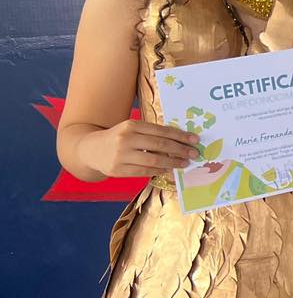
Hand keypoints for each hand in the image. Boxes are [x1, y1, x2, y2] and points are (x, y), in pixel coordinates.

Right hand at [83, 118, 199, 177]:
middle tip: (194, 154)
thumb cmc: (119, 137)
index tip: (195, 140)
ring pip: (153, 160)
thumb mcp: (132, 129)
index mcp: (132, 125)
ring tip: (184, 163)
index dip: (180, 136)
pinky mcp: (117, 170)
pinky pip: (143, 172)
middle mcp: (126, 139)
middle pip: (160, 145)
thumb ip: (151, 133)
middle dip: (180, 150)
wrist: (91, 149)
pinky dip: (159, 171)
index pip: (161, 131)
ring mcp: (121, 156)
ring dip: (172, 163)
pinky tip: (168, 170)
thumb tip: (180, 140)